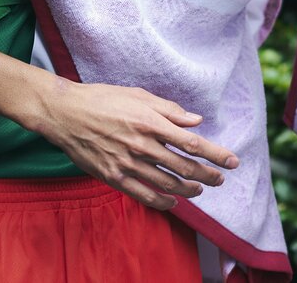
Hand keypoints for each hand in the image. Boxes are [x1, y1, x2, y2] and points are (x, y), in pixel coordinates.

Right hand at [25, 74, 238, 210]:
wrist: (65, 114)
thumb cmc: (102, 99)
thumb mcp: (137, 95)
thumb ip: (168, 109)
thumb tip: (196, 120)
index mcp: (149, 121)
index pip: (191, 142)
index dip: (215, 153)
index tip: (232, 161)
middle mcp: (142, 144)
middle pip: (184, 166)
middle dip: (208, 174)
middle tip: (221, 178)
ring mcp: (127, 163)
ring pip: (167, 183)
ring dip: (189, 189)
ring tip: (201, 188)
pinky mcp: (114, 177)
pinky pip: (144, 195)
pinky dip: (163, 201)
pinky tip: (174, 202)